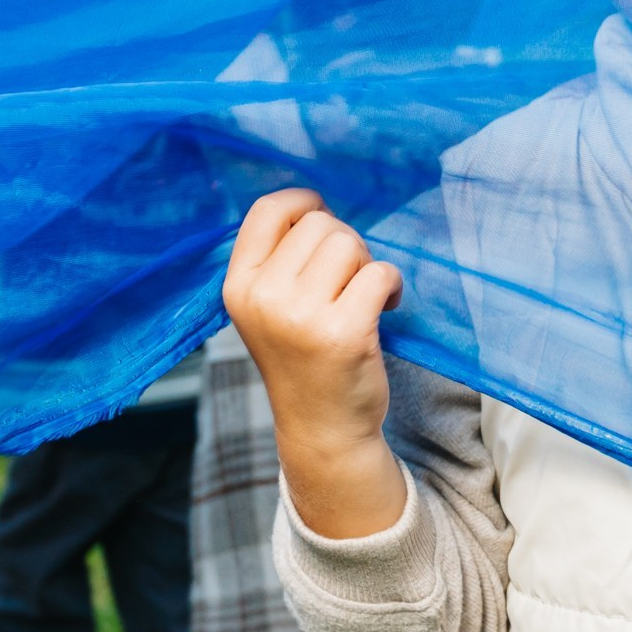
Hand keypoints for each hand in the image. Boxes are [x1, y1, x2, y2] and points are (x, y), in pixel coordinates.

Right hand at [222, 188, 408, 537]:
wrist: (322, 428)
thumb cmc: (302, 358)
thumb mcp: (268, 309)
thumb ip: (279, 261)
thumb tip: (316, 204)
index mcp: (238, 286)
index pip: (267, 210)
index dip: (304, 203)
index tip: (323, 219)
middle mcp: (263, 297)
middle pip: (320, 224)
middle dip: (345, 244)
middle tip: (347, 282)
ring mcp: (300, 316)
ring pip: (350, 244)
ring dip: (368, 265)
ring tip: (365, 297)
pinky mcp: (344, 332)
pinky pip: (380, 273)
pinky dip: (392, 285)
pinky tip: (387, 307)